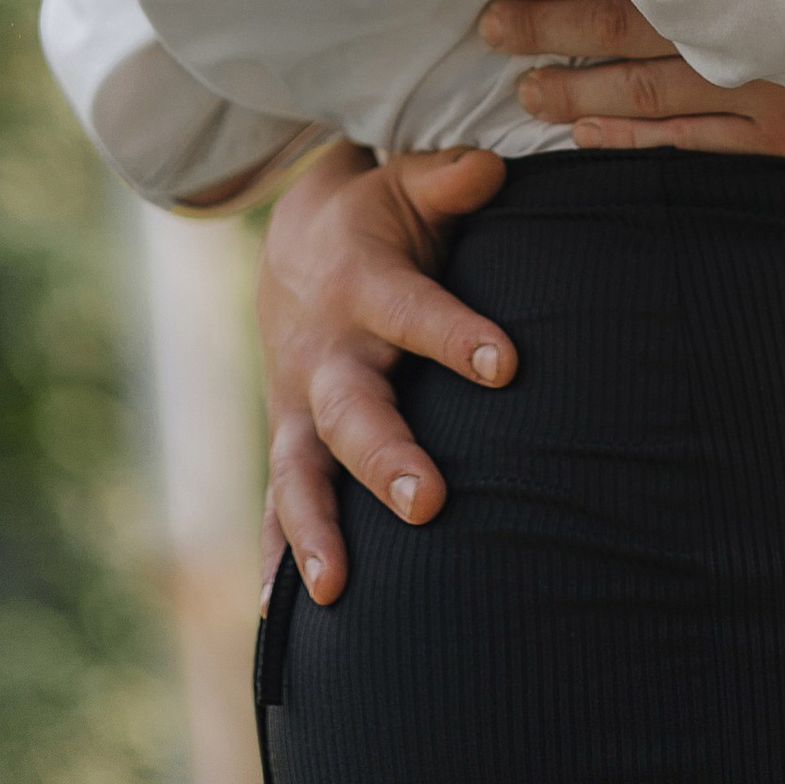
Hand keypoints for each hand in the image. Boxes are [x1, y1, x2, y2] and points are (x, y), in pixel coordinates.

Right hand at [254, 142, 512, 606]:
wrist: (290, 251)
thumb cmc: (375, 221)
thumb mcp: (405, 185)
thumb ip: (450, 178)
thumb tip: (496, 163)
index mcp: (363, 285)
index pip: (415, 311)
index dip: (458, 337)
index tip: (509, 366)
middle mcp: (326, 354)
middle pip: (352, 411)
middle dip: (386, 459)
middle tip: (431, 504)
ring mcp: (298, 407)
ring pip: (301, 473)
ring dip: (316, 531)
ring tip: (338, 589)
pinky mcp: (289, 444)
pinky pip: (277, 506)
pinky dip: (276, 559)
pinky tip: (280, 620)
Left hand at [480, 0, 784, 160]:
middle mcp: (749, 22)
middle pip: (625, 20)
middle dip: (549, 20)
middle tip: (485, 19)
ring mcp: (768, 84)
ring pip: (648, 86)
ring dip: (575, 84)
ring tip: (515, 84)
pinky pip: (694, 138)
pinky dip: (634, 135)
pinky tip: (585, 132)